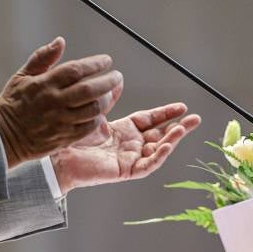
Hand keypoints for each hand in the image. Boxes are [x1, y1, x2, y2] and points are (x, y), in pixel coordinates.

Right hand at [0, 37, 121, 167]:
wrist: (2, 138)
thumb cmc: (12, 103)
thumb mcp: (21, 76)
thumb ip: (42, 58)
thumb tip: (60, 41)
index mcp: (44, 84)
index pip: (76, 70)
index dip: (95, 63)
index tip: (107, 60)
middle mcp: (54, 102)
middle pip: (89, 90)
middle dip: (108, 81)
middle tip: (117, 76)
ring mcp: (60, 122)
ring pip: (93, 109)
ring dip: (107, 99)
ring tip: (110, 92)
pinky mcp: (63, 138)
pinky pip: (88, 127)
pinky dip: (98, 118)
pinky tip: (100, 111)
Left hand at [50, 99, 200, 193]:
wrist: (57, 157)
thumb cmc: (71, 137)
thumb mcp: (94, 113)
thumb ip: (108, 99)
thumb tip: (118, 80)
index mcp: (123, 130)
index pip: (150, 120)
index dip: (166, 113)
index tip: (181, 106)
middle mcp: (129, 145)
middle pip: (160, 135)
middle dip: (178, 127)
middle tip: (195, 119)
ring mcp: (129, 159)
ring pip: (157, 150)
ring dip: (172, 140)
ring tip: (183, 128)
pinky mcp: (125, 171)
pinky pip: (147, 165)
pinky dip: (158, 156)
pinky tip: (167, 146)